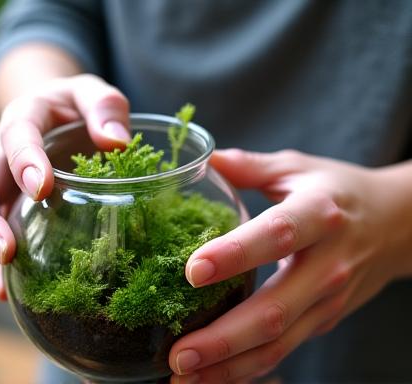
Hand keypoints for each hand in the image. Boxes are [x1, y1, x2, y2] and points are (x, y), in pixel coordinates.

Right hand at [0, 75, 129, 299]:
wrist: (61, 112)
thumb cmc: (77, 104)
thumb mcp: (93, 92)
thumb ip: (105, 107)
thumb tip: (117, 142)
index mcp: (25, 117)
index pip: (16, 136)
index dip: (24, 161)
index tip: (41, 187)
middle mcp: (4, 153)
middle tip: (7, 249)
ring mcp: (6, 184)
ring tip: (8, 282)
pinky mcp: (15, 205)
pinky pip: (4, 233)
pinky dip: (5, 261)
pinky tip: (13, 289)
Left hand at [169, 149, 411, 382]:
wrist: (395, 224)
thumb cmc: (338, 191)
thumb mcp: (297, 167)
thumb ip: (249, 166)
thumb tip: (204, 160)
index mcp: (318, 215)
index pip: (277, 235)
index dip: (236, 254)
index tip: (193, 270)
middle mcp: (326, 265)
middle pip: (275, 311)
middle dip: (223, 338)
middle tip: (178, 354)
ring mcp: (327, 300)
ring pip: (278, 343)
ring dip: (229, 367)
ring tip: (184, 377)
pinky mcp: (323, 321)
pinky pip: (283, 350)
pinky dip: (246, 369)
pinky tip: (212, 376)